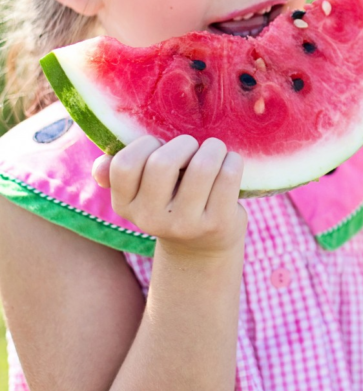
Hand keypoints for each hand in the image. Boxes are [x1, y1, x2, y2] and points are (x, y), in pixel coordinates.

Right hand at [91, 135, 246, 256]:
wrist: (203, 247)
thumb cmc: (172, 203)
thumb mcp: (142, 193)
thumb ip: (119, 174)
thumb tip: (100, 167)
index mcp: (126, 206)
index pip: (124, 165)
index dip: (145, 144)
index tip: (160, 146)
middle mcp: (151, 219)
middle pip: (162, 163)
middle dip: (184, 144)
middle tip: (193, 148)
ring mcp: (186, 224)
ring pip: (202, 166)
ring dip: (213, 148)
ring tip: (215, 151)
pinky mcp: (218, 224)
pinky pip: (228, 176)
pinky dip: (233, 161)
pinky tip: (230, 163)